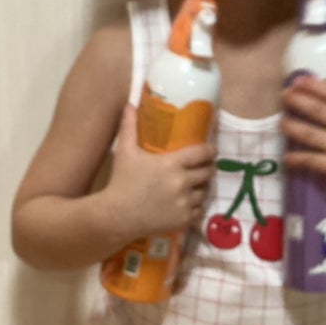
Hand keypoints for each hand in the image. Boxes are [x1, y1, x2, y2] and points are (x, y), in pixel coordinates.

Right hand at [103, 104, 216, 243]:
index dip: (210, 150)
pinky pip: (199, 211)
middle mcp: (182, 183)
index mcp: (172, 164)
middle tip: (203, 167)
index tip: (210, 149)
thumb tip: (130, 104)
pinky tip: (188, 202)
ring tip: (196, 185)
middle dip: (207, 168)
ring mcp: (184, 203)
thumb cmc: (121, 182)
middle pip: (208, 172)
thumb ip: (129, 127)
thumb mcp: (125, 151)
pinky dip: (196, 207)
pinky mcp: (183, 220)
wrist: (116, 216)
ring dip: (202, 187)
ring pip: (205, 192)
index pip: (203, 153)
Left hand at [281, 77, 325, 211]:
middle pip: (318, 110)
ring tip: (281, 122)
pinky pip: (311, 160)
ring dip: (292, 126)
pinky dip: (297, 158)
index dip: (313, 85)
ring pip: (310, 134)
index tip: (297, 81)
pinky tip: (287, 157)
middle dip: (298, 101)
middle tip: (284, 95)